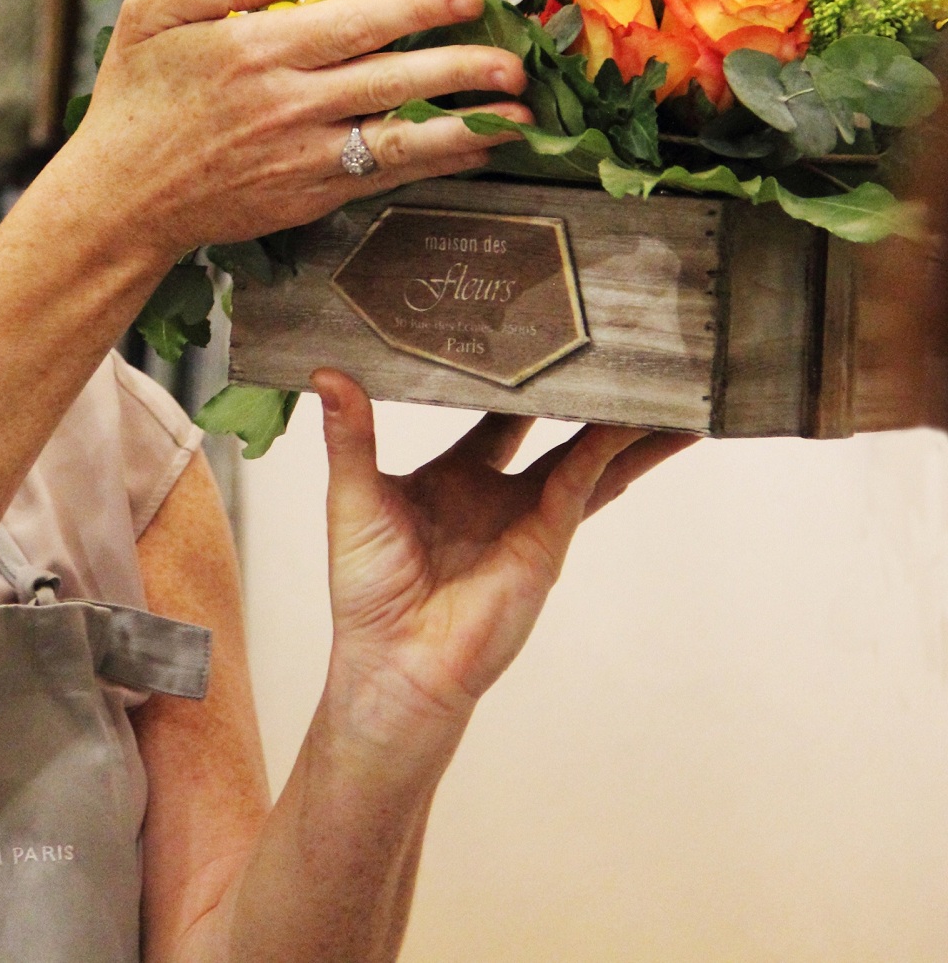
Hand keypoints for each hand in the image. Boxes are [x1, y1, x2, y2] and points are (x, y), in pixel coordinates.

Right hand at [66, 0, 532, 260]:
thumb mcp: (149, 17)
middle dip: (464, 70)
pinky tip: (470, 149)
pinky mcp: (305, 198)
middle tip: (516, 62)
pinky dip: (433, 164)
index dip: (419, 9)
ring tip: (520, 116)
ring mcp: (299, 158)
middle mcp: (286, 106)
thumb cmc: (133, 103)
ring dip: (466, 126)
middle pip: (394, 81)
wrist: (117, 200)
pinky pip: (383, 177)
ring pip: (400, 138)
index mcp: (255, 52)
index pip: (356, 23)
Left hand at [311, 370, 694, 756]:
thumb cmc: (368, 589)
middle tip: (615, 347)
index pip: (494, 415)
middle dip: (586, 395)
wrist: (394, 660)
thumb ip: (350, 434)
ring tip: (665, 384)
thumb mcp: (352, 494)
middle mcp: (498, 492)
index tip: (535, 334)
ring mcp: (530, 516)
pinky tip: (648, 422)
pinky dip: (618, 451)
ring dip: (626, 422)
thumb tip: (326, 372)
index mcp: (453, 475)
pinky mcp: (549, 538)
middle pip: (555, 429)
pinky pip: (588, 481)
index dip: (514, 379)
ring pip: (589, 454)